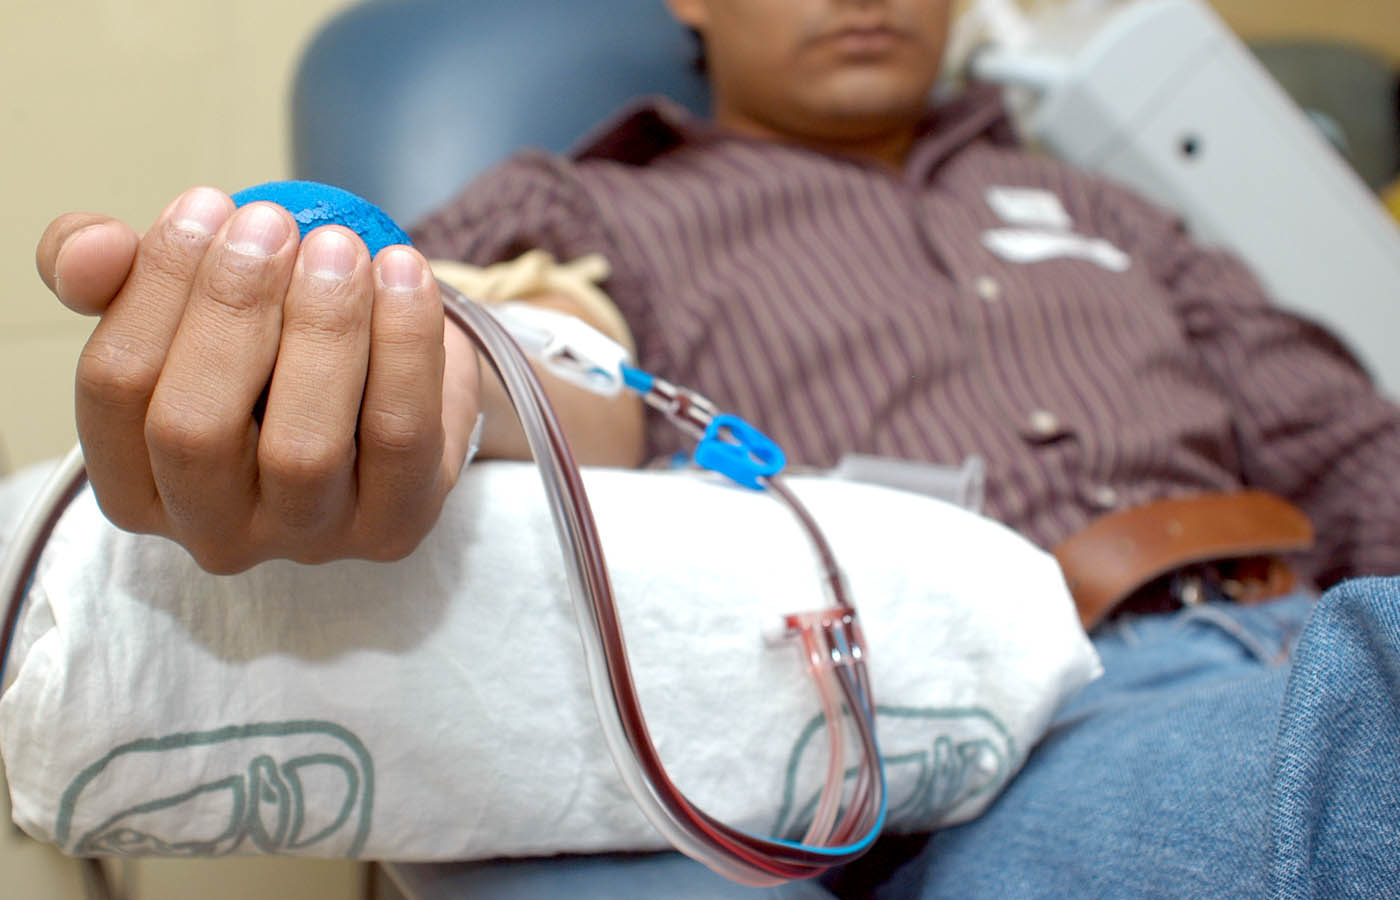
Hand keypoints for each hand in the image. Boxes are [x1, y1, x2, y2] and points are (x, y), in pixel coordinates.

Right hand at [35, 186, 480, 572]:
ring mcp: (309, 539)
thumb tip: (92, 249)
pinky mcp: (397, 524)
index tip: (208, 204)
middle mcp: (214, 529)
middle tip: (272, 223)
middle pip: (195, 429)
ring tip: (338, 246)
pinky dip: (404, 342)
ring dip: (322, 328)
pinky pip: (400, 435)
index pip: (115, 386)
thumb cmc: (268, 346)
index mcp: (137, 482)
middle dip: (232, 309)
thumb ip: (114, 270)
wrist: (390, 381)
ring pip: (303, 448)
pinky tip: (401, 270)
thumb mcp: (185, 302)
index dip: (156, 286)